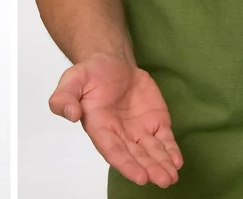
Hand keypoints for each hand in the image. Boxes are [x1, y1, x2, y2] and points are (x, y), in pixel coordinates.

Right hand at [49, 52, 182, 187]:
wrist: (112, 62)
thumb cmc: (91, 73)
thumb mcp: (73, 80)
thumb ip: (65, 97)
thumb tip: (70, 114)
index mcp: (99, 127)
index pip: (113, 150)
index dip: (127, 164)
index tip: (141, 177)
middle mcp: (120, 134)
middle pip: (136, 156)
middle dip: (150, 169)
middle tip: (163, 180)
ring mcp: (139, 130)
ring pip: (152, 151)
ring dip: (162, 164)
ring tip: (172, 176)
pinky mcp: (155, 122)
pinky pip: (164, 139)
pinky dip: (171, 151)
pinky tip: (177, 161)